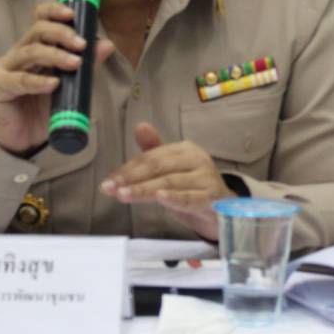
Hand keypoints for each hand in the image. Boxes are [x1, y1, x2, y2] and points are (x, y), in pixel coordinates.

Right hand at [0, 3, 114, 155]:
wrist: (21, 139)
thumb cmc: (42, 108)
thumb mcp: (68, 85)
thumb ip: (85, 65)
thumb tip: (107, 44)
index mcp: (33, 47)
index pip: (39, 19)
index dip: (54, 11)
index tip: (73, 13)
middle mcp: (18, 53)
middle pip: (37, 31)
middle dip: (61, 34)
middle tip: (81, 44)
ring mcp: (6, 69)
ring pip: (30, 53)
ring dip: (55, 56)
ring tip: (75, 63)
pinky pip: (19, 81)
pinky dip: (38, 81)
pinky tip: (53, 84)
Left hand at [99, 123, 235, 240]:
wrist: (224, 208)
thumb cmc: (193, 186)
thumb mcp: (172, 169)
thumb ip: (154, 151)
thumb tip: (140, 126)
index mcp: (184, 149)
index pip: (151, 157)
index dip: (128, 168)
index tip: (109, 180)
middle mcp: (196, 159)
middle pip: (159, 167)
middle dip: (131, 178)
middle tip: (110, 188)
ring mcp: (206, 177)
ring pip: (170, 182)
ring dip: (144, 189)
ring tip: (124, 195)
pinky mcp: (212, 197)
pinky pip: (190, 197)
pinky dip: (174, 198)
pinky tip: (159, 198)